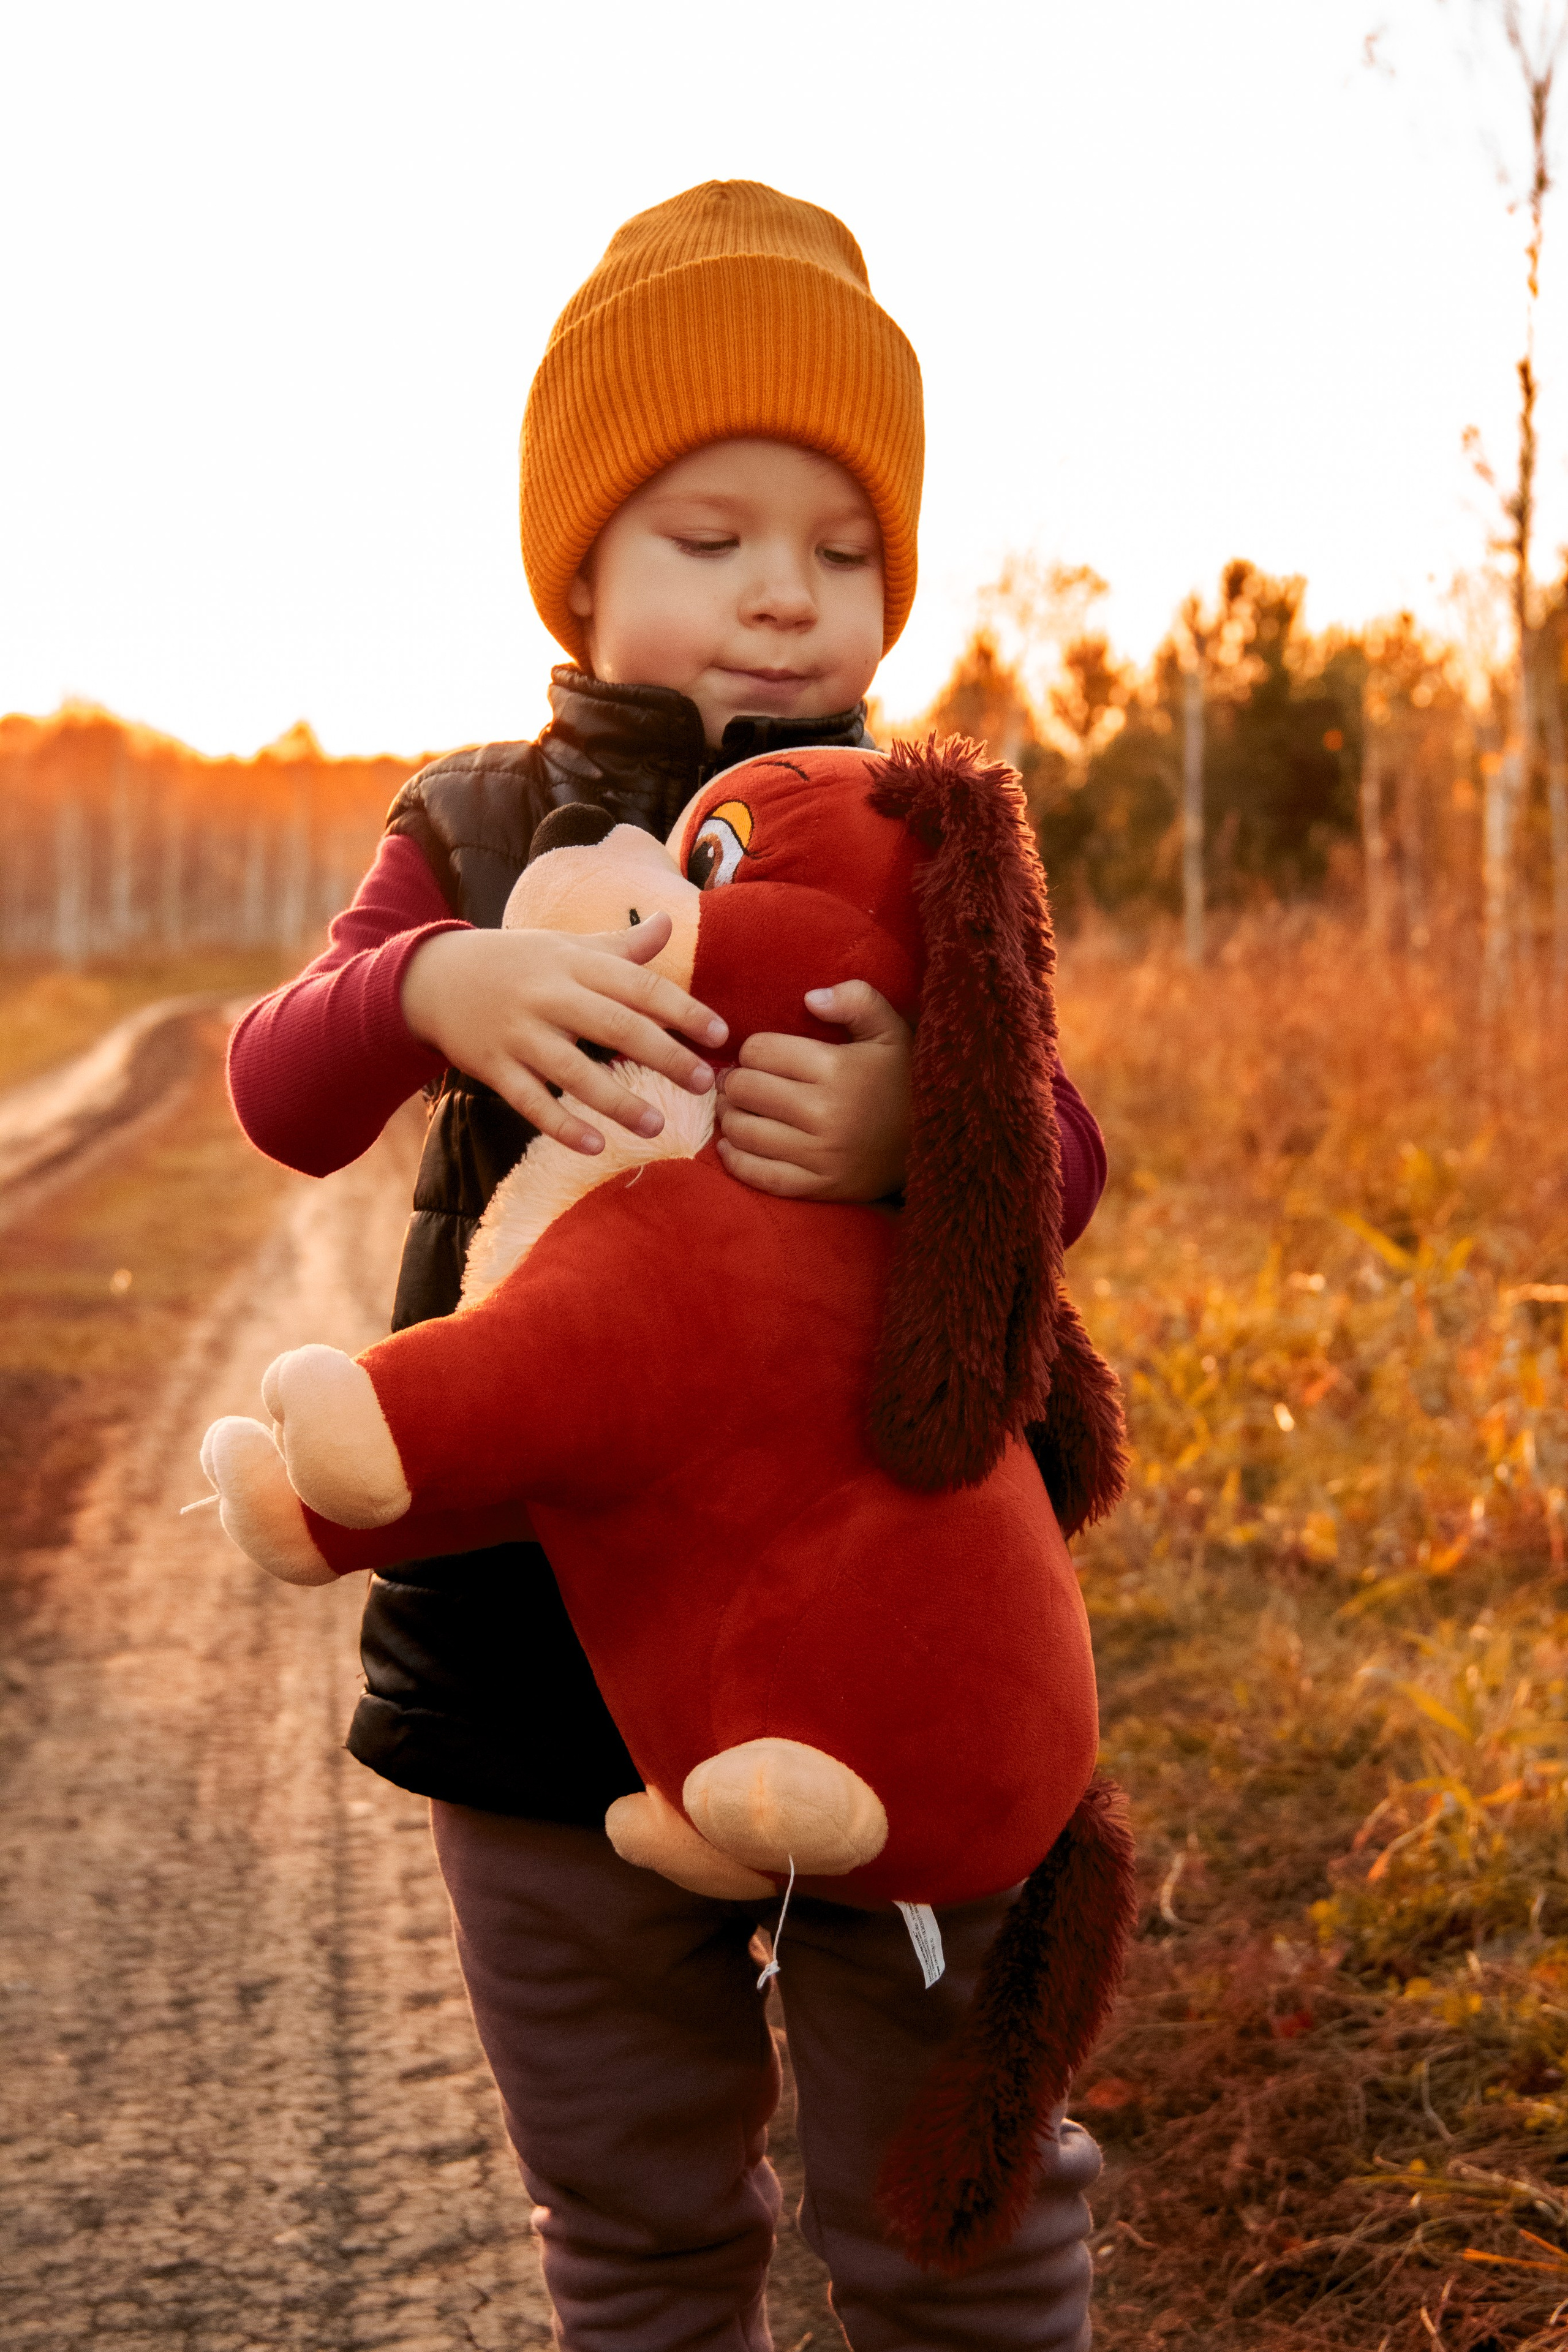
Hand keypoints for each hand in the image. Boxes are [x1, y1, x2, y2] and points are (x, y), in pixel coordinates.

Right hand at [401, 915, 726, 1155]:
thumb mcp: (567, 946)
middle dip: (665, 1055)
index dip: (683, 1009)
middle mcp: (550, 995)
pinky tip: (595, 1146)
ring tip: (658, 1125)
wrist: (433, 976)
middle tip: (705, 1083)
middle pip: (615, 1025)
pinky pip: (529, 1101)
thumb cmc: (518, 962)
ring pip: (573, 1071)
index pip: (640, 985)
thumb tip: (670, 923)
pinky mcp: (492, 1066)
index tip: (720, 1034)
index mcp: (575, 963)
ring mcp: (519, 1033)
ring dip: (617, 1100)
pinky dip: (561, 1125)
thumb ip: (622, 946)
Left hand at [716, 981, 911, 1201]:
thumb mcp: (892, 1030)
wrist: (938, 1144)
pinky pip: (760, 1176)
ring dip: (730, 1118)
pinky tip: (733, 1146)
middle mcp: (824, 1113)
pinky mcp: (819, 1187)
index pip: (760, 1052)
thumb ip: (857, 1000)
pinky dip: (736, 1160)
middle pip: (746, 1090)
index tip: (761, 1056)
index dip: (752, 1050)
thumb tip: (810, 998)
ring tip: (737, 1109)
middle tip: (741, 1082)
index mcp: (836, 1069)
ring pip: (744, 1132)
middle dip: (736, 1082)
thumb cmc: (905, 1081)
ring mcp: (820, 1155)